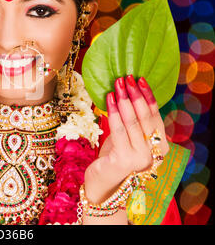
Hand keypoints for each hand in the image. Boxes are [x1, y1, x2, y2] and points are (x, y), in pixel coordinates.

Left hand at [84, 75, 168, 203]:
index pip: (156, 117)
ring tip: (117, 84)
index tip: (140, 80)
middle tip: (127, 77)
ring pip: (133, 122)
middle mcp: (154, 154)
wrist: (102, 185)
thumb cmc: (114, 158)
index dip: (148, 97)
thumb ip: (133, 124)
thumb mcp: (128, 139)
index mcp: (160, 147)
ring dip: (124, 100)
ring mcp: (140, 158)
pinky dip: (113, 112)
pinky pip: (118, 130)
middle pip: (146, 117)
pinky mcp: (124, 159)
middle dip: (135, 95)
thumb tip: (127, 93)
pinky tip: (109, 99)